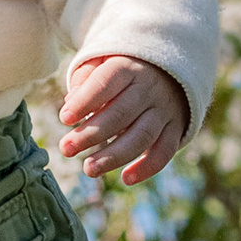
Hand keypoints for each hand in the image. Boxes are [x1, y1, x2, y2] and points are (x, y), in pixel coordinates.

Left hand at [60, 52, 185, 189]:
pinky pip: (164, 151)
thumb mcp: (104, 62)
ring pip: (141, 136)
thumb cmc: (123, 71)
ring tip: (89, 170)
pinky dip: (147, 167)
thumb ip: (86, 78)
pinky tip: (126, 178)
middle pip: (121, 113)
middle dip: (91, 134)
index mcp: (128, 67)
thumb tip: (70, 103)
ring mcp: (164, 110)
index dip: (85, 101)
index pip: (106, 83)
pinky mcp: (175, 129)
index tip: (64, 118)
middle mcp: (149, 88)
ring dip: (114, 156)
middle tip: (66, 149)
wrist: (170, 71)